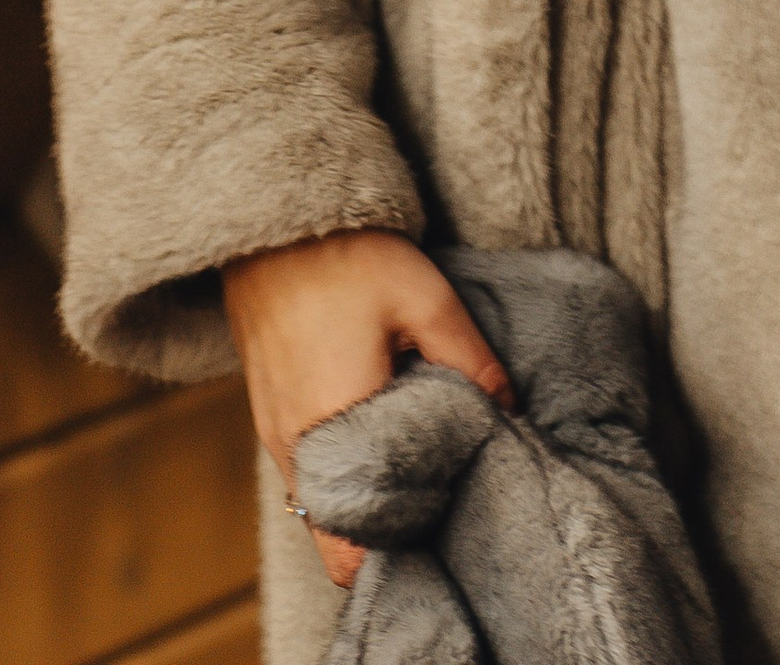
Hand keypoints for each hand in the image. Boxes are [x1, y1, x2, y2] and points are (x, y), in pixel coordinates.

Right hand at [222, 230, 508, 589]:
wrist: (275, 217)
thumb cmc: (349, 256)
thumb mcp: (426, 300)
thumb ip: (472, 364)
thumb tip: (511, 415)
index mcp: (335, 431)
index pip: (351, 553)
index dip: (395, 562)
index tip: (438, 545)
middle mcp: (295, 448)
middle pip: (336, 537)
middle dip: (384, 540)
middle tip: (437, 516)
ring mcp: (275, 432)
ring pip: (319, 504)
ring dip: (360, 505)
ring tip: (416, 480)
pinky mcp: (268, 411)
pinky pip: (305, 469)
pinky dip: (339, 473)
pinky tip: (377, 442)